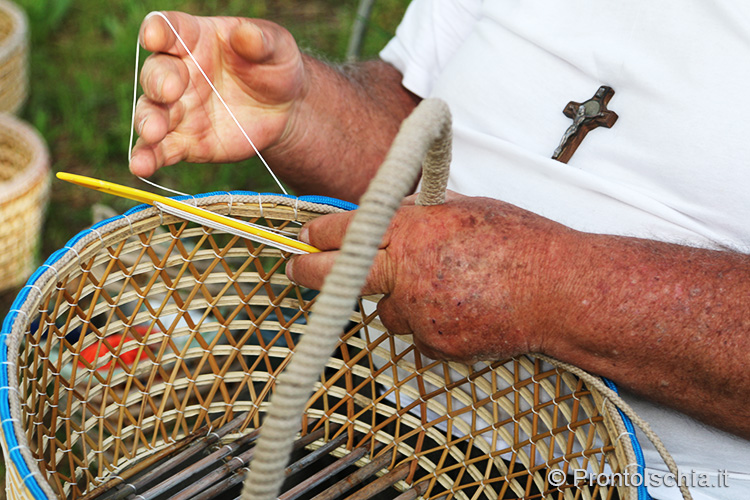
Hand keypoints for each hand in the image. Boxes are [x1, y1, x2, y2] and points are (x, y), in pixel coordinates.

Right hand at [130, 12, 306, 176]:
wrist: (284, 112)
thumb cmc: (274, 68)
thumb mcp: (277, 48)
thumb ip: (261, 41)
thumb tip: (246, 34)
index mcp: (195, 39)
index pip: (169, 29)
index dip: (158, 30)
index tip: (153, 36)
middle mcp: (178, 73)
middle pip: (155, 74)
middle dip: (157, 82)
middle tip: (169, 92)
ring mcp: (177, 109)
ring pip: (151, 113)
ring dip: (147, 122)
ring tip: (152, 133)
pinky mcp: (183, 142)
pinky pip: (160, 150)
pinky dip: (148, 158)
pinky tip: (141, 166)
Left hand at [287, 194, 575, 361]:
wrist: (559, 291)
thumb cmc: (521, 242)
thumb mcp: (466, 208)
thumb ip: (423, 214)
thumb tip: (397, 214)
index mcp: (414, 230)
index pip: (350, 229)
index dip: (321, 233)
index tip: (307, 236)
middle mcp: (408, 272)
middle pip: (340, 274)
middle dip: (310, 271)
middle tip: (297, 268)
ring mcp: (419, 312)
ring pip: (384, 310)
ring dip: (396, 300)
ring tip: (438, 289)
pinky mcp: (435, 343)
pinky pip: (416, 333)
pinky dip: (428, 323)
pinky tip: (459, 309)